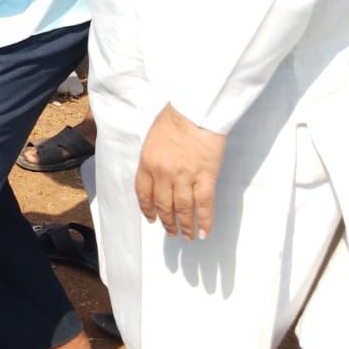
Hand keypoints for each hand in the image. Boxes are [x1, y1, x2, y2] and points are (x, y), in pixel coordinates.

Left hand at [135, 103, 227, 240]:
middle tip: (171, 233)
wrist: (196, 111)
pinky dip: (204, 221)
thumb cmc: (174, 118)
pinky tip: (204, 232)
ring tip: (187, 237)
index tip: (151, 219)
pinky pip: (204, 204)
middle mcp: (163, 174)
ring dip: (184, 226)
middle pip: (163, 205)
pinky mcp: (205, 177)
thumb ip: (153, 157)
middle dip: (166, 222)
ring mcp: (184, 177)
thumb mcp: (153, 138)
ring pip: (182, 209)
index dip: (148, 209)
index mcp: (147, 163)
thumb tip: (156, 173)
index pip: (144, 193)